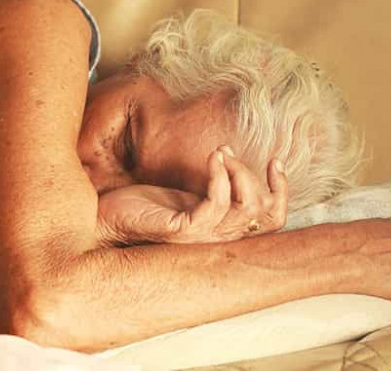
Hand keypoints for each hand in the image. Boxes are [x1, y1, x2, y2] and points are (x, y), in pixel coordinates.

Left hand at [96, 146, 288, 245]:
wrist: (107, 218)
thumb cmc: (145, 205)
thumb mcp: (187, 193)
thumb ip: (214, 188)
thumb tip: (233, 158)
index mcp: (225, 230)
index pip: (273, 220)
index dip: (283, 190)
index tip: (274, 160)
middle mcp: (219, 238)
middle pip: (267, 213)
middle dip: (256, 175)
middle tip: (228, 153)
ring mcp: (203, 237)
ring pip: (247, 207)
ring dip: (238, 170)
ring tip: (219, 153)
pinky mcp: (184, 231)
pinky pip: (216, 204)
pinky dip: (219, 175)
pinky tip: (211, 158)